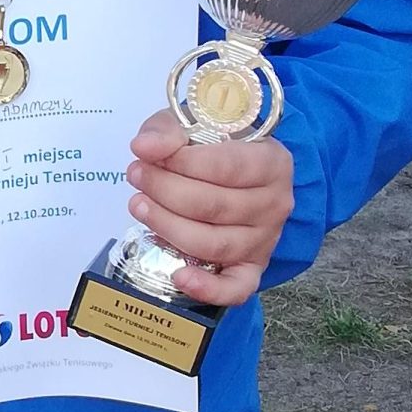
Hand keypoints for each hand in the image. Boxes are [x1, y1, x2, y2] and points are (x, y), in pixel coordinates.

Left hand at [123, 110, 295, 307]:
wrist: (238, 171)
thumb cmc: (214, 146)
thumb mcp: (192, 123)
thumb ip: (167, 130)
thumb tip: (144, 147)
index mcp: (271, 162)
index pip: (225, 166)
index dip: (180, 162)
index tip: (147, 156)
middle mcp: (275, 204)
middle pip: (214, 206)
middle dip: (164, 191)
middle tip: (136, 176)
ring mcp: (265, 240)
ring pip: (214, 243)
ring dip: (168, 226)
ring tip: (139, 205)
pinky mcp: (253, 268)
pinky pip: (236, 288)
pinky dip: (208, 288)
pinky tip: (179, 276)